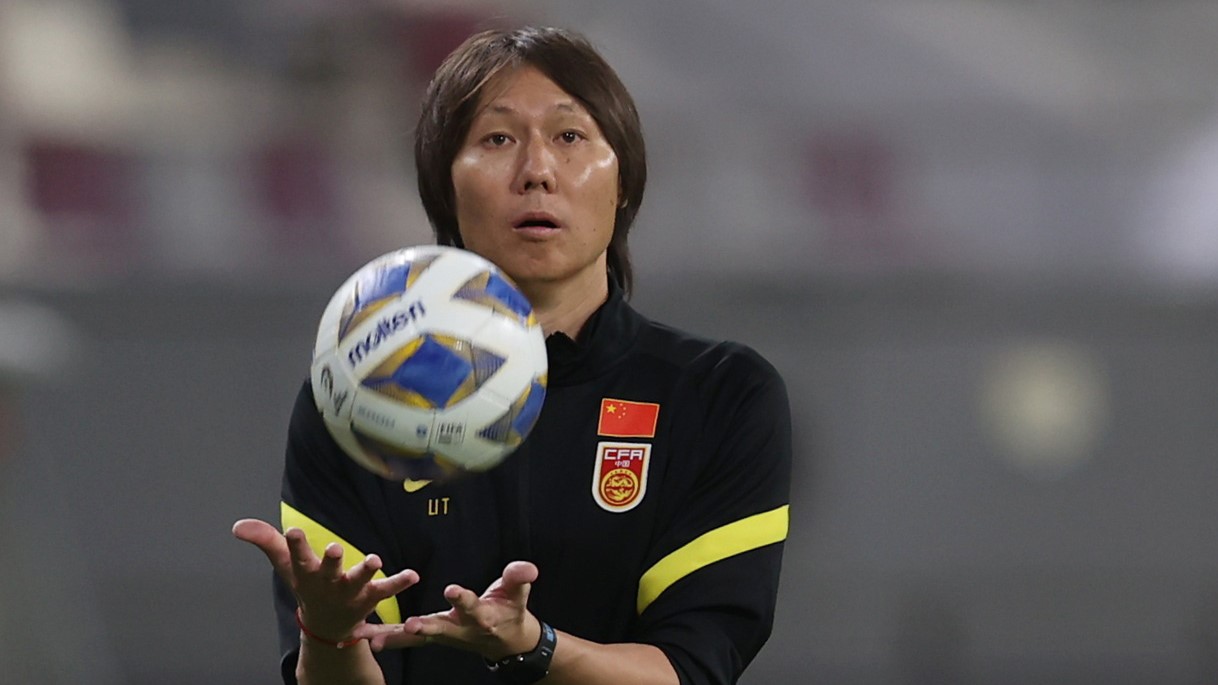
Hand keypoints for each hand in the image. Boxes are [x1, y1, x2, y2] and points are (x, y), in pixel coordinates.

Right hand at [232, 518, 419, 643]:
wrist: (326, 625)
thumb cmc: (307, 586)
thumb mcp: (286, 564)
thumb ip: (266, 541)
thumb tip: (238, 525)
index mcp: (307, 572)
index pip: (298, 556)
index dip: (296, 544)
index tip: (293, 530)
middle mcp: (328, 583)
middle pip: (329, 571)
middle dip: (331, 561)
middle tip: (336, 549)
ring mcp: (351, 591)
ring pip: (359, 581)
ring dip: (365, 572)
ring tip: (374, 560)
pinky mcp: (371, 596)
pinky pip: (387, 589)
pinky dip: (399, 582)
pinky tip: (413, 574)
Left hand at [353, 560, 540, 658]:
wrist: (508, 642)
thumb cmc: (510, 610)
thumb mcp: (518, 593)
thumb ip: (519, 578)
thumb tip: (527, 567)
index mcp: (482, 616)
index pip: (472, 605)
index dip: (463, 598)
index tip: (452, 590)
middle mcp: (461, 629)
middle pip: (441, 627)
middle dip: (425, 626)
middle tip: (409, 625)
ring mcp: (445, 635)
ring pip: (419, 637)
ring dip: (396, 638)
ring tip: (373, 638)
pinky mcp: (433, 636)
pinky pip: (407, 640)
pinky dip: (388, 638)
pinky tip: (364, 638)